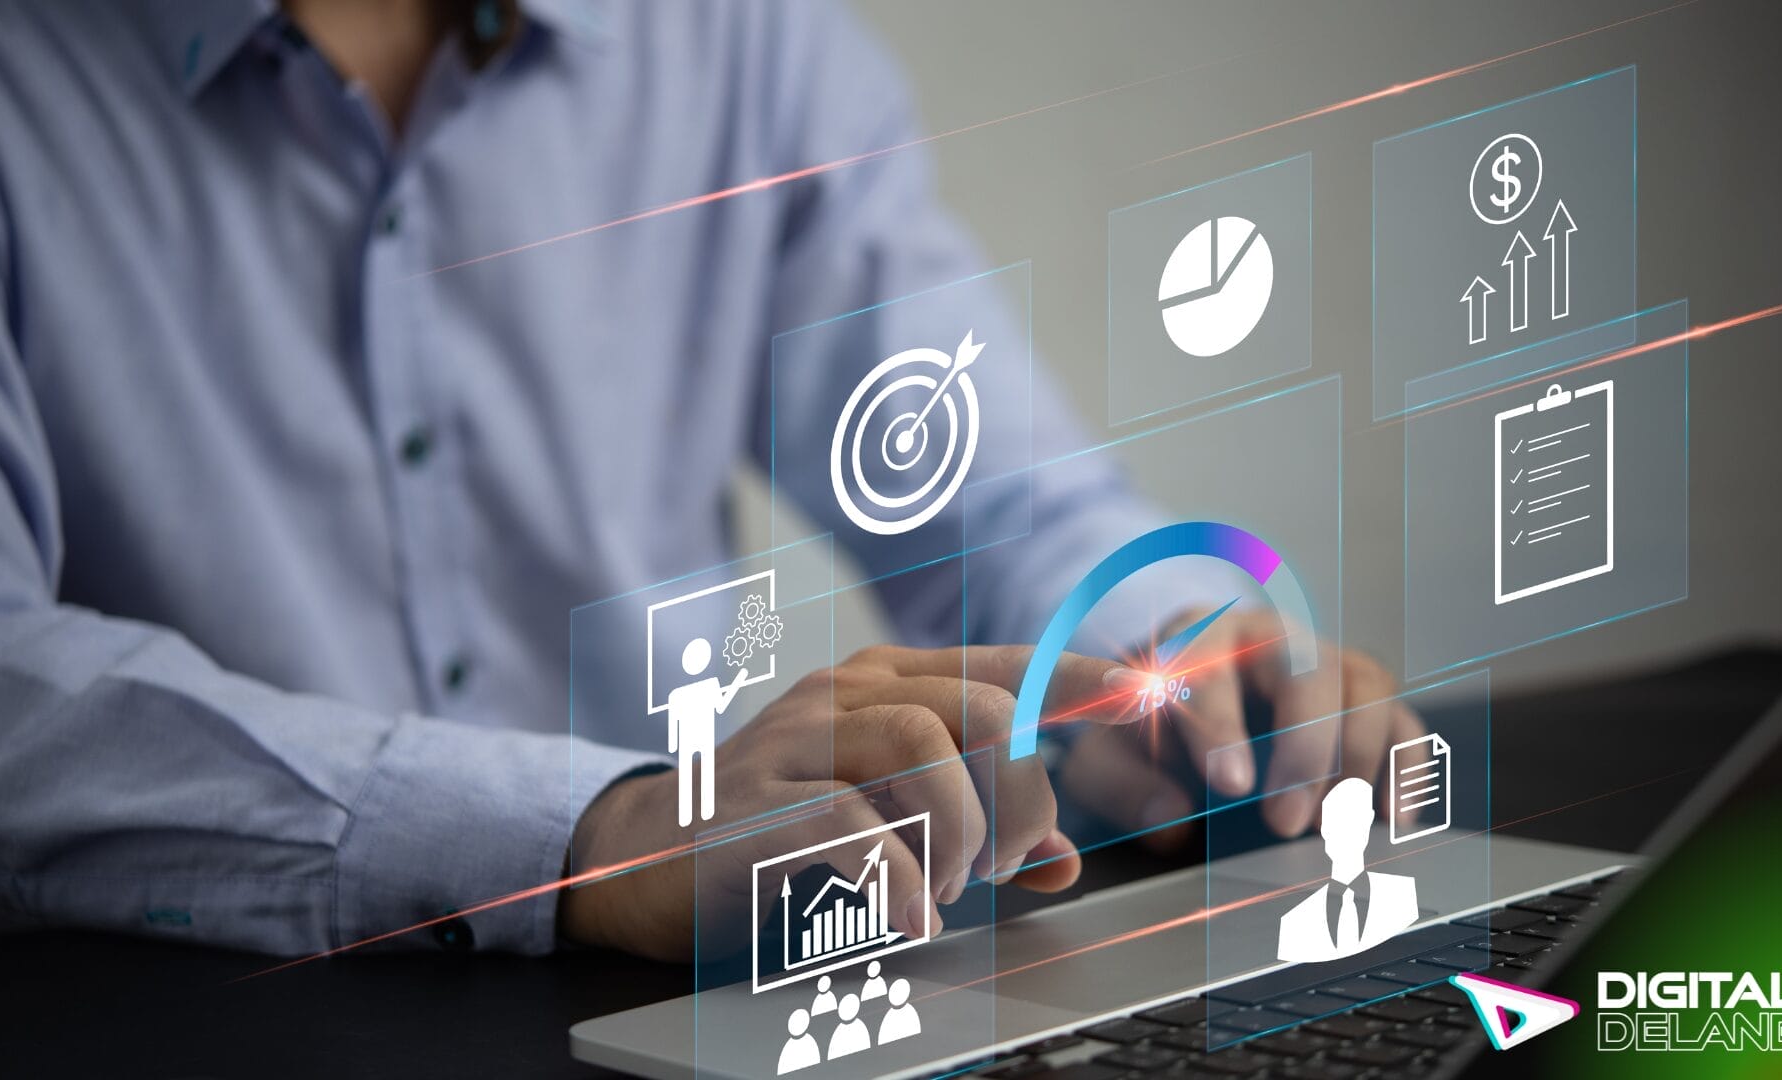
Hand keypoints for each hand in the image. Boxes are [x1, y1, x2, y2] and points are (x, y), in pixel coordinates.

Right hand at [559, 644, 1152, 960]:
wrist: (636, 855)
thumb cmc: (771, 833)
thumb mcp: (881, 820)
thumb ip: (970, 827)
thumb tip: (1059, 861)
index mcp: (882, 684)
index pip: (1003, 664)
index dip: (1079, 682)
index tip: (1145, 703)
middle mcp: (843, 695)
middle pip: (976, 706)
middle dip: (1014, 795)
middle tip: (997, 864)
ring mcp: (796, 741)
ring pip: (924, 748)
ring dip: (962, 832)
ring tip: (950, 886)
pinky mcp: (759, 804)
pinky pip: (855, 824)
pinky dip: (903, 878)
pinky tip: (911, 915)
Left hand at [1061, 605, 1424, 845]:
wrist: (1182, 701)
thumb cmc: (1146, 727)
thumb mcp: (1108, 752)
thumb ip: (1124, 783)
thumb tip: (1170, 820)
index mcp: (1196, 637)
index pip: (1209, 669)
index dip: (1220, 727)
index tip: (1230, 784)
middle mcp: (1271, 638)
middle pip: (1306, 670)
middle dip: (1304, 749)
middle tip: (1285, 822)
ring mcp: (1326, 662)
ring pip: (1365, 687)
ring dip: (1356, 759)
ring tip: (1334, 826)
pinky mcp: (1363, 699)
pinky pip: (1402, 720)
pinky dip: (1405, 767)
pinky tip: (1391, 818)